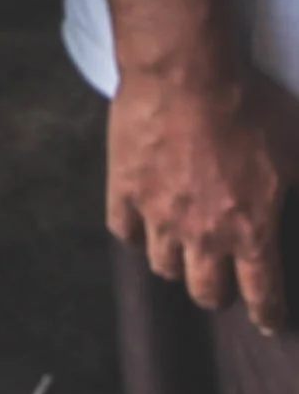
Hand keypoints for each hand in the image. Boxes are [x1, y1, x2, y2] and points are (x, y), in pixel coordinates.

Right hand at [108, 65, 298, 332]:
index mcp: (252, 232)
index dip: (268, 314)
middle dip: (217, 292)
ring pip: (163, 266)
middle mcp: (204, 235)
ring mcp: (159, 214)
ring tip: (180, 248)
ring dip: (176, 261)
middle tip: (220, 279)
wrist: (187, 71)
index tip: (268, 323)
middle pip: (206, 292)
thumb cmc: (249, 105)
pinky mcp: (125, 188)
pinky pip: (124, 230)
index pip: (263, 295)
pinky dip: (135, 230)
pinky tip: (143, 222)